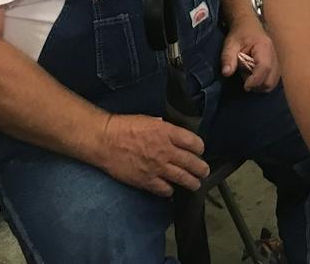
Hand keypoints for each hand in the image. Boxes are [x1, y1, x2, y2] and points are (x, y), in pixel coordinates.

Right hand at [94, 114, 208, 196]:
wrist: (105, 140)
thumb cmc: (124, 126)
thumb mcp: (148, 120)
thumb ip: (163, 128)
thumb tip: (171, 133)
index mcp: (167, 132)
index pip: (193, 142)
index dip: (200, 148)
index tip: (200, 151)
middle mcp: (166, 150)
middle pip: (192, 162)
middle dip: (201, 168)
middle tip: (204, 171)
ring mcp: (157, 168)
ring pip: (183, 178)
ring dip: (192, 182)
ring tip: (196, 184)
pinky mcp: (147, 181)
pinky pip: (165, 189)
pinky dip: (170, 191)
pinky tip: (171, 190)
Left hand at [221, 17, 280, 91]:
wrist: (249, 25)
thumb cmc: (240, 34)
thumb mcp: (230, 44)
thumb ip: (227, 58)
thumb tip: (226, 73)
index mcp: (264, 47)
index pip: (264, 67)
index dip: (255, 80)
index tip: (245, 86)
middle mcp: (275, 55)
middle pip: (271, 80)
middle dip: (257, 85)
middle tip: (245, 78)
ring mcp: (278, 61)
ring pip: (273, 82)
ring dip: (260, 84)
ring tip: (249, 74)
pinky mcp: (277, 65)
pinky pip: (273, 80)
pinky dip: (263, 82)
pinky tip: (254, 74)